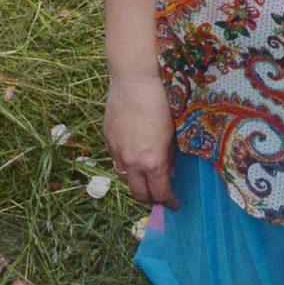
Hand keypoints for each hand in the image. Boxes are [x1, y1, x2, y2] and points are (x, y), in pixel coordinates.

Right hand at [104, 70, 177, 208]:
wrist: (135, 81)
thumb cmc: (161, 104)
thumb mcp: (173, 134)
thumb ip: (170, 157)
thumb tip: (169, 173)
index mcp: (153, 162)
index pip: (160, 194)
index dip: (169, 202)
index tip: (175, 203)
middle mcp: (133, 162)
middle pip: (139, 194)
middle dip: (151, 199)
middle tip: (160, 195)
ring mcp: (117, 152)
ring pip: (125, 179)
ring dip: (136, 183)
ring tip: (146, 178)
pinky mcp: (108, 139)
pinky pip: (116, 161)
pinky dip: (126, 165)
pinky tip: (134, 157)